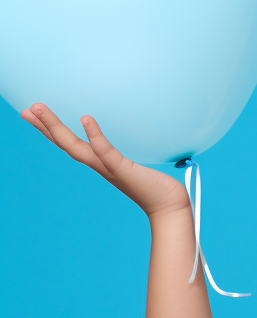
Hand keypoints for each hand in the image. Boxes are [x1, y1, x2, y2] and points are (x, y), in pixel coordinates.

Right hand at [21, 103, 189, 216]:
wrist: (169, 207)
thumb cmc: (156, 187)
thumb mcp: (136, 164)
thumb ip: (128, 154)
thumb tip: (130, 136)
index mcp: (101, 163)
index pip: (71, 144)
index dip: (51, 130)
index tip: (34, 115)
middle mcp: (100, 166)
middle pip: (65, 144)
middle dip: (44, 127)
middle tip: (26, 109)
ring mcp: (109, 169)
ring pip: (75, 147)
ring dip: (56, 128)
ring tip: (40, 110)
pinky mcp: (123, 170)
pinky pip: (105, 151)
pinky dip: (95, 136)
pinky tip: (86, 118)